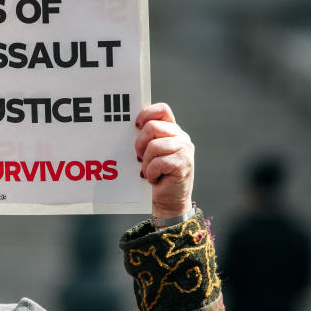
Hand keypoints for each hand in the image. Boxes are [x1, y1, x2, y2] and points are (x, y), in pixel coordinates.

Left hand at [135, 103, 193, 218]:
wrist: (169, 201)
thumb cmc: (156, 176)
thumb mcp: (149, 154)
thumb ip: (145, 139)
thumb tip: (126, 129)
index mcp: (172, 131)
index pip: (162, 110)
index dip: (146, 114)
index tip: (136, 126)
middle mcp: (180, 137)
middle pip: (152, 127)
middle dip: (140, 144)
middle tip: (140, 158)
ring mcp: (184, 149)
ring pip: (154, 146)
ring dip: (146, 162)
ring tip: (149, 171)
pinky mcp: (183, 163)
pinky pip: (158, 162)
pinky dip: (151, 173)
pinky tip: (155, 178)